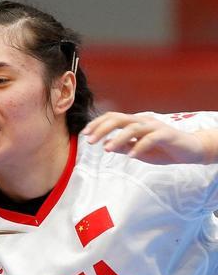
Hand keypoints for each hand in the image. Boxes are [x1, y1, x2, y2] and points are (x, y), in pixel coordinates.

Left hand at [83, 112, 209, 164]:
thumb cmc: (162, 149)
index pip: (112, 117)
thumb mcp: (138, 150)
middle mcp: (143, 121)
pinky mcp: (167, 134)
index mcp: (135, 122)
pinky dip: (139, 146)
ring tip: (107, 150)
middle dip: (102, 129)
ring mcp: (155, 126)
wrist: (190, 150)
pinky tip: (131, 156)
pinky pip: (151, 138)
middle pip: (119, 119)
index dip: (97, 124)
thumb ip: (124, 146)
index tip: (85, 134)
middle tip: (90, 142)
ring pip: (133, 127)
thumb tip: (105, 145)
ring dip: (118, 139)